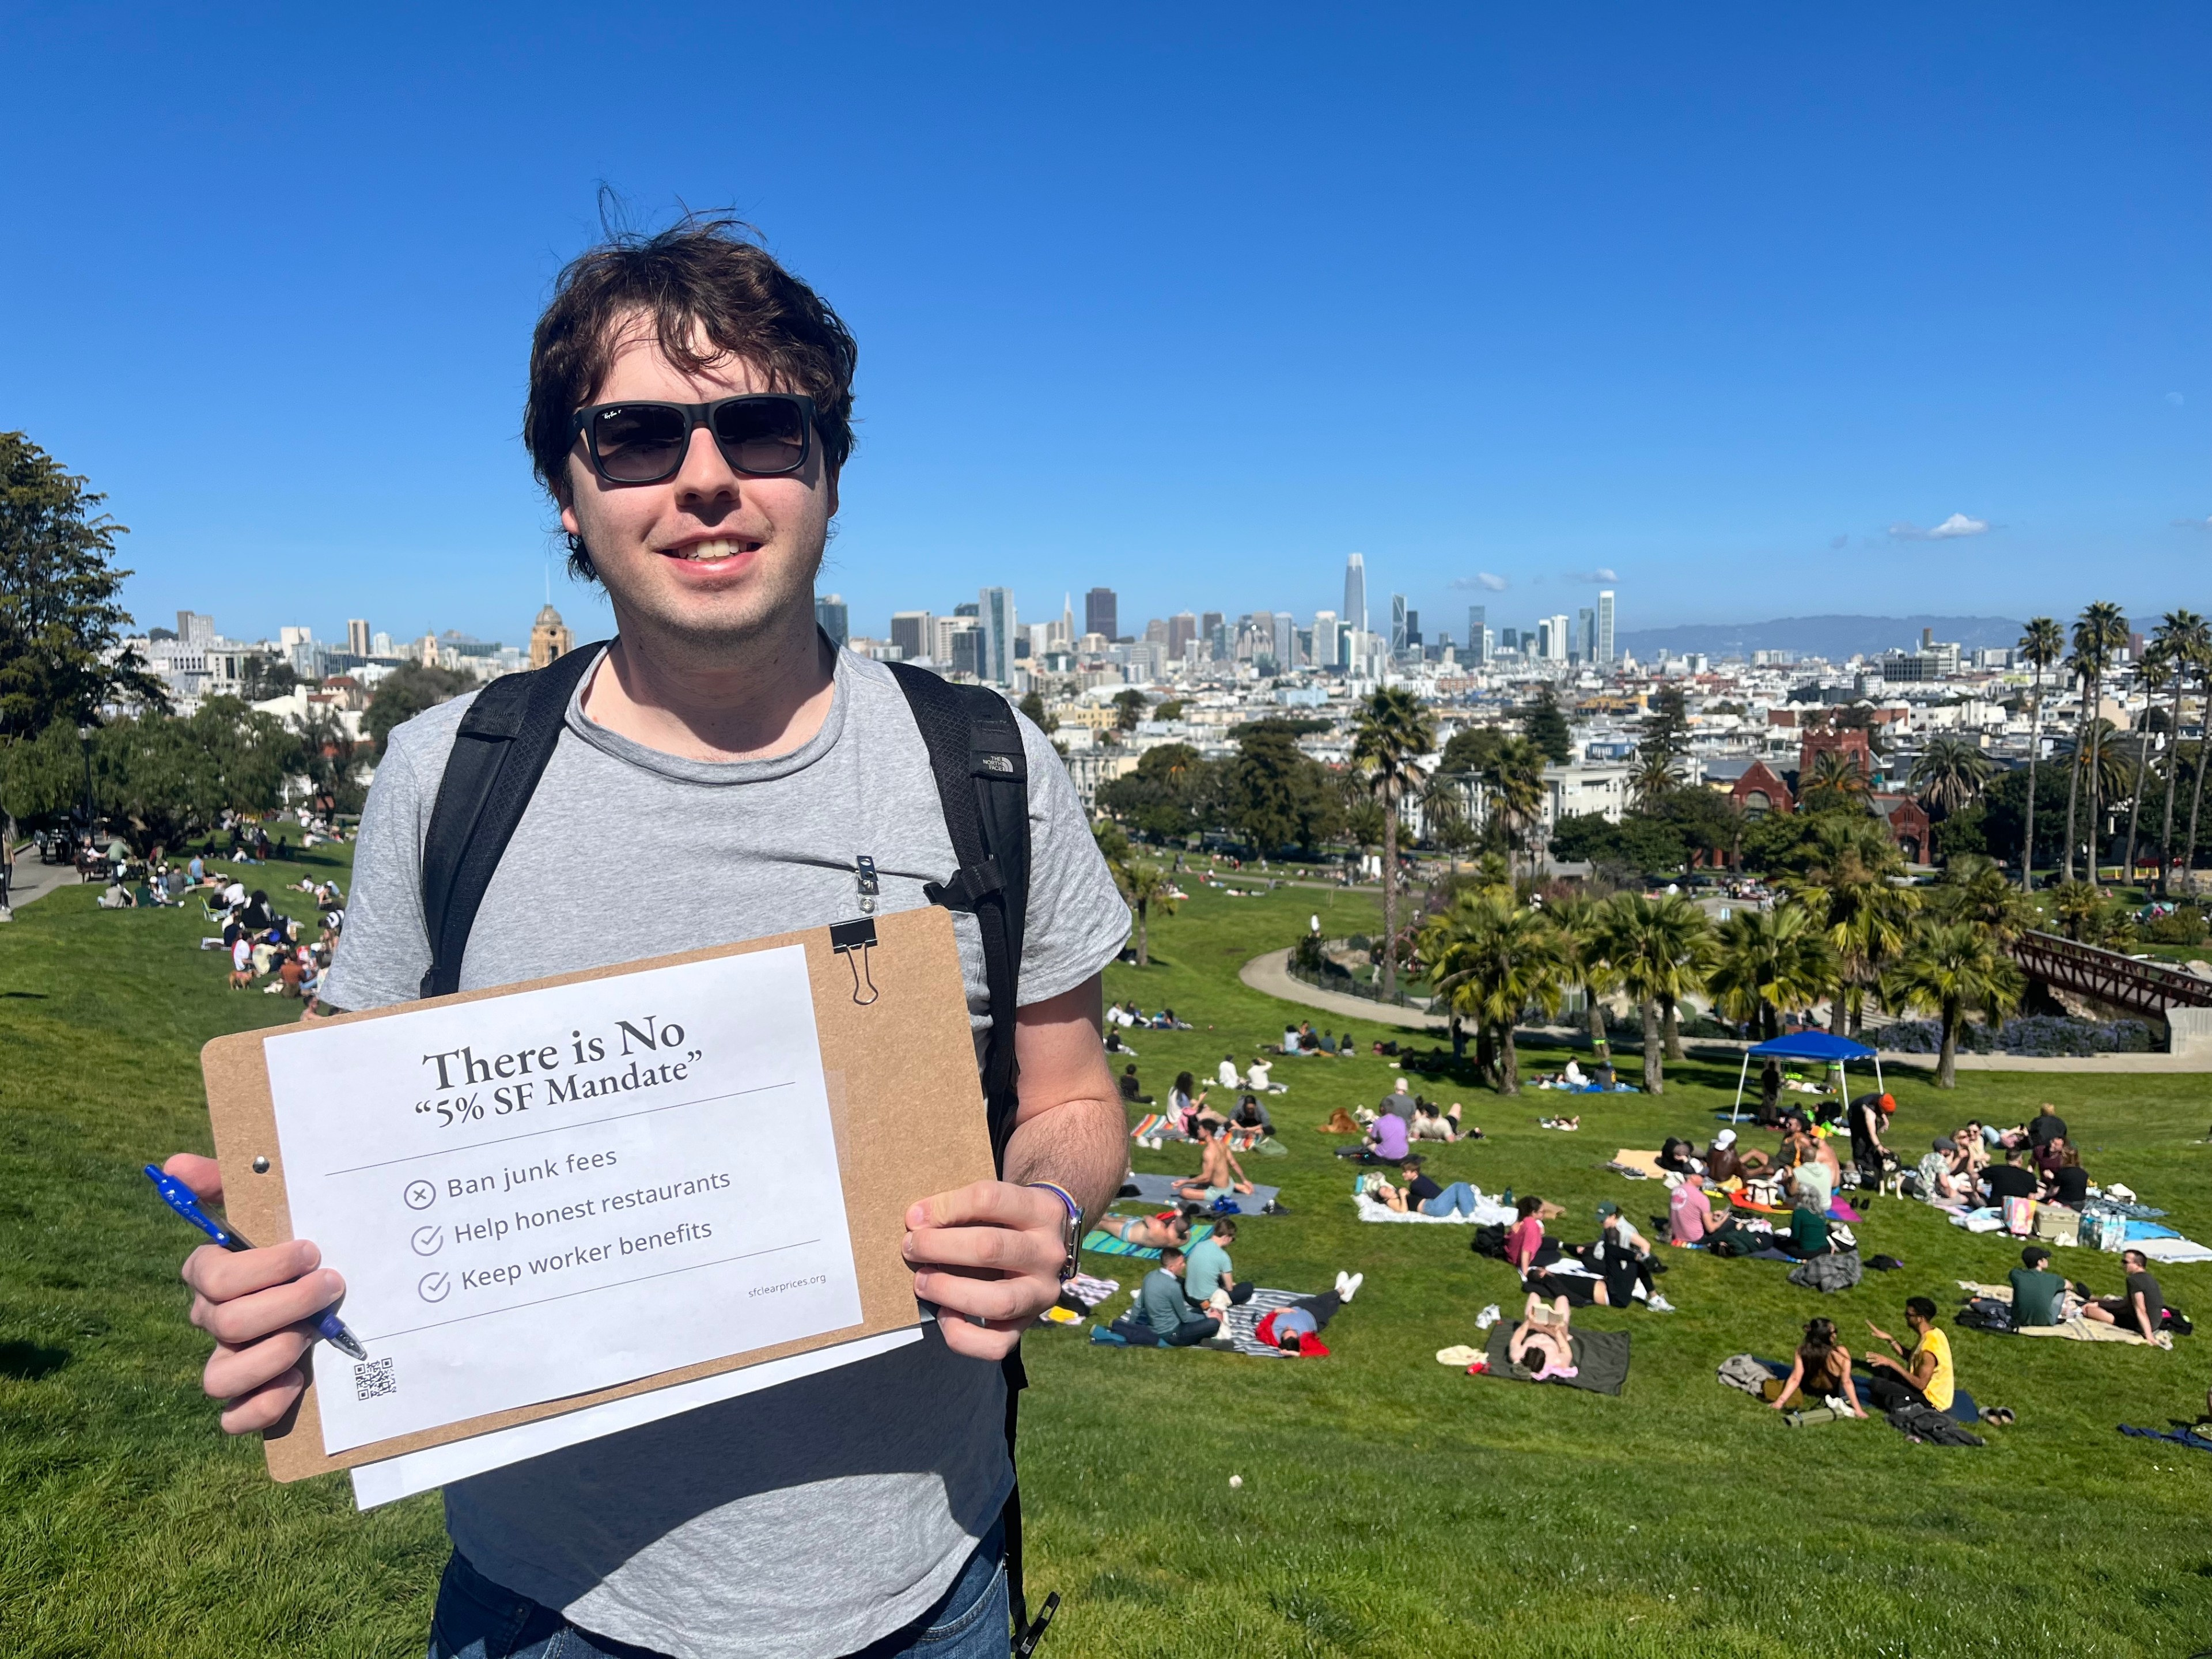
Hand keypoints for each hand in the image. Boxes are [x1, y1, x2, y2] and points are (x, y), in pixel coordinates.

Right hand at [163, 1153, 343, 1433]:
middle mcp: (214, 1320)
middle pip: (226, 1322)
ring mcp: (229, 1362)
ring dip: (270, 1356)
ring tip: (312, 1336)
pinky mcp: (250, 1399)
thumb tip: (173, 1165)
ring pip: (217, 1378)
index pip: (210, 1275)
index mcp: (214, 1275)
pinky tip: (297, 1383)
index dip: (261, 1267)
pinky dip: (261, 1407)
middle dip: (285, 1304)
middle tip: (330, 1287)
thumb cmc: (302, 1242)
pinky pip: (232, 1419)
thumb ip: (227, 1180)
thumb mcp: (272, 1203)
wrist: (347, 1289)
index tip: (311, 1251)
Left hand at [904, 1181, 1066, 1360]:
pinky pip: (996, 1345)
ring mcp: (1042, 1293)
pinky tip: (944, 1315)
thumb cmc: (1009, 1220)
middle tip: (911, 1247)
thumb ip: (961, 1207)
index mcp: (1042, 1211)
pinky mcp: (1028, 1324)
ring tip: (922, 1281)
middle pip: (990, 1248)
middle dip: (939, 1247)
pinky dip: (962, 1335)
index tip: (915, 1217)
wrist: (1047, 1245)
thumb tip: (916, 1220)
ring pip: (997, 1301)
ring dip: (948, 1291)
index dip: (945, 1207)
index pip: (988, 1199)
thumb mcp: (998, 1203)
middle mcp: (1048, 1253)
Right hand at [1865, 1322, 1890, 1342]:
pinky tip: (1873, 1329)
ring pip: (1873, 1327)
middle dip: (1869, 1323)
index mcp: (1876, 1330)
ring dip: (1871, 1325)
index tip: (1866, 1320)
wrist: (1888, 1337)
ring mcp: (1878, 1331)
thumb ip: (1875, 1335)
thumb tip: (1871, 1333)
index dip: (1869, 1323)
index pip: (1871, 1326)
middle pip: (1872, 1326)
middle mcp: (1877, 1330)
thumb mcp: (1879, 1336)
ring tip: (1869, 1323)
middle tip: (1866, 1320)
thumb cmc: (1883, 1337)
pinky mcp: (1879, 1332)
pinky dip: (1873, 1328)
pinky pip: (1874, 1329)